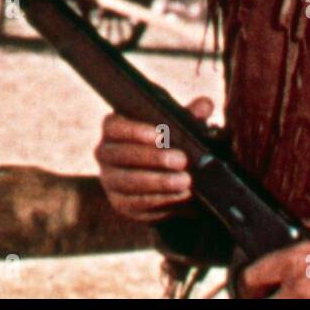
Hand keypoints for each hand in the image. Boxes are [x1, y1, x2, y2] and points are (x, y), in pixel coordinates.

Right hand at [94, 96, 214, 222]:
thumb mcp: (177, 127)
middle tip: (182, 160)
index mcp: (114, 130)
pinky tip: (181, 195)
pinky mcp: (121, 203)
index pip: (113, 127)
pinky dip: (161, 199)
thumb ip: (190, 115)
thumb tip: (204, 105)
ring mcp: (110, 180)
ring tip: (186, 181)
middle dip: (153, 158)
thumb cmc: (167, 143)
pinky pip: (137, 203)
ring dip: (159, 182)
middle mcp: (105, 153)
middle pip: (121, 155)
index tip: (160, 134)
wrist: (163, 178)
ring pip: (128, 181)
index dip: (133, 130)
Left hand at [238, 213, 309, 298]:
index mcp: (294, 260)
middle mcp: (300, 287)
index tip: (253, 287)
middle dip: (265, 300)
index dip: (249, 283)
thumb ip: (308, 227)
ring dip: (288, 305)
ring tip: (301, 298)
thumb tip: (297, 229)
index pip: (252, 278)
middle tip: (273, 297)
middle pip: (264, 305)